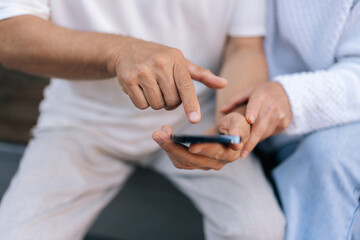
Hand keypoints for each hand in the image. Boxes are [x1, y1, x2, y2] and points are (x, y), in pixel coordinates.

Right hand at [107, 38, 226, 122]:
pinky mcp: (128, 80)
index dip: (191, 104)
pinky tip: (141, 89)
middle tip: (165, 89)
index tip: (195, 119)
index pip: (186, 86)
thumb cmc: (160, 58)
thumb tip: (224, 84)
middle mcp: (159, 64)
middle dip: (170, 101)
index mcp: (176, 59)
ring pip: (157, 105)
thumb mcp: (181, 63)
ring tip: (153, 88)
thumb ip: (202, 75)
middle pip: (171, 101)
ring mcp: (142, 71)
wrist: (127, 50)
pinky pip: (142, 105)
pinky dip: (143, 102)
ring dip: (157, 103)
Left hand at [152, 112, 249, 169]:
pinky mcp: (195, 163)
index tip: (191, 145)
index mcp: (229, 154)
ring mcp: (204, 165)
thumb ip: (238, 130)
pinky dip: (169, 149)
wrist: (230, 132)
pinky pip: (179, 160)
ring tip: (158, 133)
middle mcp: (216, 163)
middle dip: (174, 148)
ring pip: (183, 162)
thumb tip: (235, 142)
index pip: (215, 153)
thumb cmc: (236, 124)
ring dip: (168, 148)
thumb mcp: (239, 122)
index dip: (203, 149)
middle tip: (158, 134)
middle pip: (193, 160)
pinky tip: (163, 136)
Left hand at [221, 82, 291, 158]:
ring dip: (254, 140)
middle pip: (260, 126)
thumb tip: (222, 110)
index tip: (249, 120)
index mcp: (261, 96)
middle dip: (251, 140)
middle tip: (242, 153)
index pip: (256, 105)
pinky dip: (262, 137)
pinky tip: (256, 137)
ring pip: (265, 132)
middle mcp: (272, 106)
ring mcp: (280, 115)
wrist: (288, 93)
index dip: (253, 112)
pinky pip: (270, 133)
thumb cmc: (263, 93)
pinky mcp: (285, 123)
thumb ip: (235, 100)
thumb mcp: (250, 91)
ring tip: (245, 149)